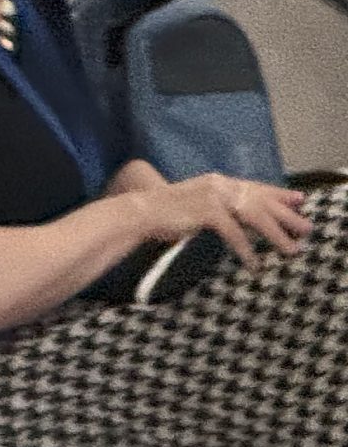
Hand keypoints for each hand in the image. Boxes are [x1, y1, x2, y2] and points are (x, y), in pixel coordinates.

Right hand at [143, 173, 311, 268]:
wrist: (141, 213)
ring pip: (255, 216)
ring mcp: (213, 195)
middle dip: (286, 215)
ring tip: (291, 251)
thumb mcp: (200, 205)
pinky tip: (254, 265)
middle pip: (261, 200)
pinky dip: (247, 251)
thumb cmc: (168, 213)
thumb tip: (249, 220)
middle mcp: (218, 184)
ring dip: (276, 236)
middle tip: (306, 229)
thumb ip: (224, 207)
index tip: (299, 200)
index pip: (255, 186)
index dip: (278, 193)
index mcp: (217, 181)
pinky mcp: (206, 211)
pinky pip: (235, 234)